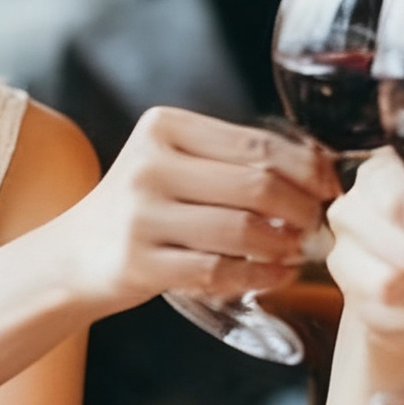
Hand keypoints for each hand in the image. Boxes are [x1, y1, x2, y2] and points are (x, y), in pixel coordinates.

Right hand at [56, 108, 338, 314]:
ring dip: (284, 245)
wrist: (73, 255)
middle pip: (257, 185)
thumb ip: (232, 158)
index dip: (307, 168)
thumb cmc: (142, 207)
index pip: (257, 143)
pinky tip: (277, 276)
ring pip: (243, 230)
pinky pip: (220, 271)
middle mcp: (150, 165)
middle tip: (316, 224)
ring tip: (297, 250)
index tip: (330, 186)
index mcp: (163, 128)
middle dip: (302, 208)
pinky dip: (261, 277)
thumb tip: (319, 167)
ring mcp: (141, 216)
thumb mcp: (174, 163)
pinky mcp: (140, 263)